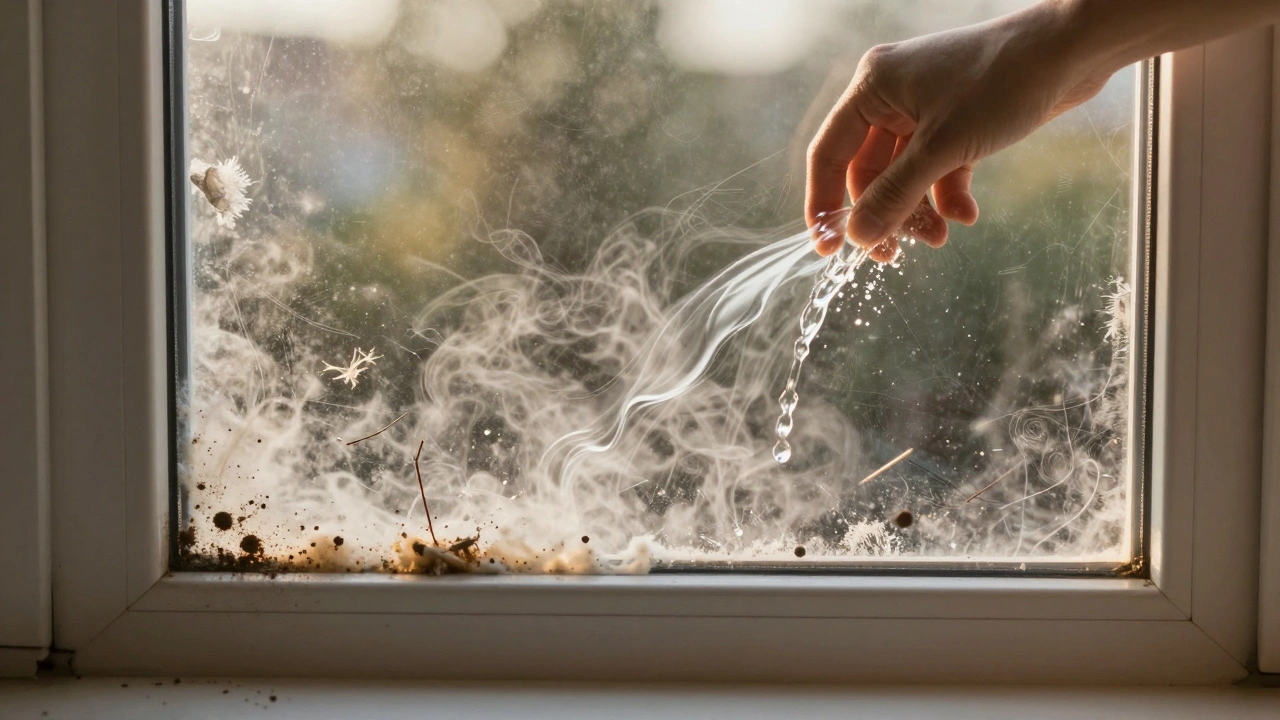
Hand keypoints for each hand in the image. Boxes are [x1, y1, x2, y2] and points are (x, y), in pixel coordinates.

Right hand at [805, 2, 1114, 258]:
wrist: (1071, 50)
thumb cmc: (1002, 82)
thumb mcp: (942, 147)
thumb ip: (896, 194)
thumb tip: (857, 237)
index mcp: (873, 87)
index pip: (830, 154)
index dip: (823, 203)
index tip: (827, 250)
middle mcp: (892, 95)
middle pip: (867, 170)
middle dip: (884, 212)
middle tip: (893, 254)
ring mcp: (924, 108)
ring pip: (904, 173)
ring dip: (917, 209)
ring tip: (940, 237)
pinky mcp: (956, 120)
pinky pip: (936, 167)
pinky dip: (947, 193)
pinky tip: (967, 215)